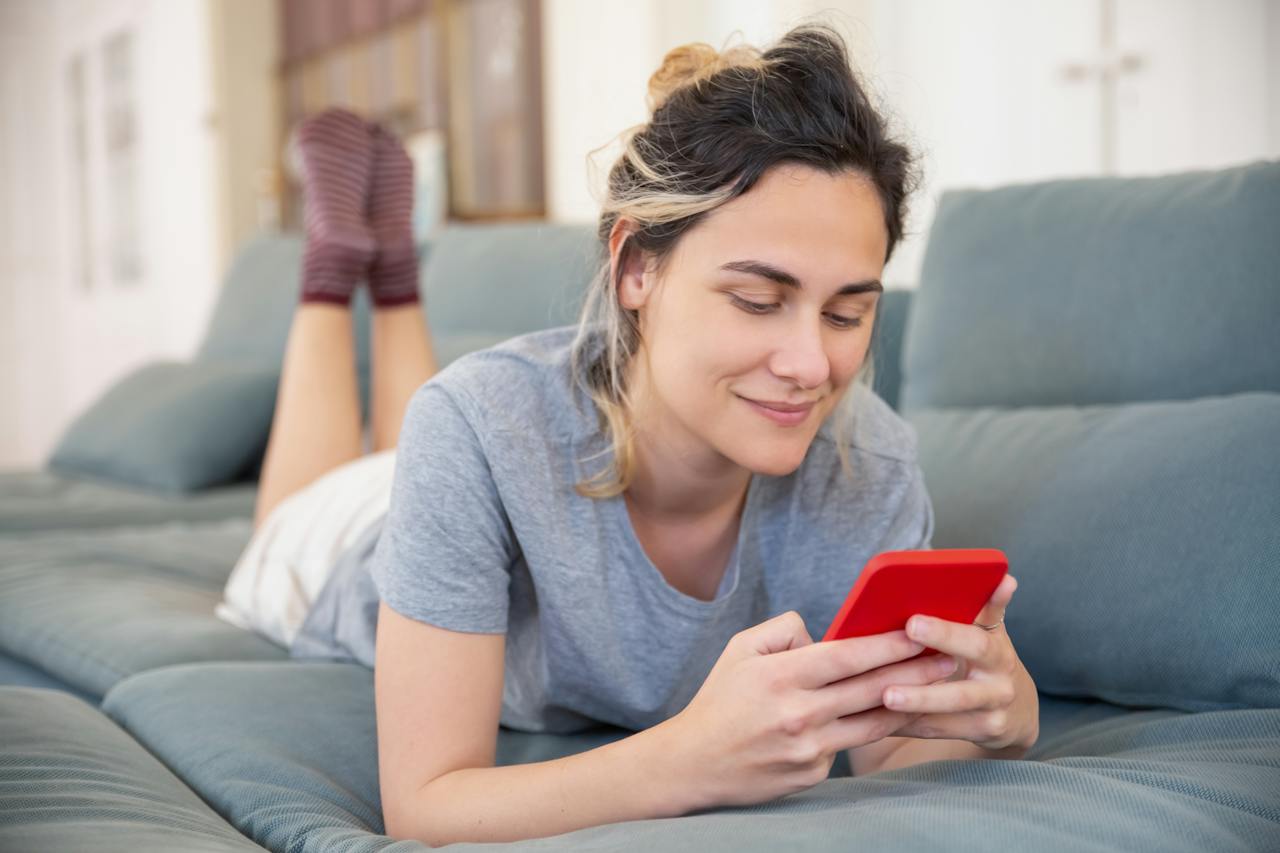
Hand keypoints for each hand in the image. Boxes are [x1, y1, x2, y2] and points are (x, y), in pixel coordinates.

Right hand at [663, 610, 956, 810]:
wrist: (693, 763)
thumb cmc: (719, 700)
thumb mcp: (740, 649)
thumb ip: (784, 630)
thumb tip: (825, 636)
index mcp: (780, 676)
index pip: (848, 655)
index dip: (888, 643)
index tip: (919, 632)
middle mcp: (799, 714)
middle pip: (872, 689)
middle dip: (917, 672)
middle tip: (952, 659)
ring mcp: (808, 749)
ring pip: (873, 722)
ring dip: (910, 703)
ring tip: (940, 688)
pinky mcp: (812, 774)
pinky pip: (848, 746)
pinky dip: (867, 729)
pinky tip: (891, 717)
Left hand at [881, 574, 1038, 750]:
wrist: (1016, 712)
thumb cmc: (990, 660)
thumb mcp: (993, 633)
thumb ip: (990, 607)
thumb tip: (1005, 577)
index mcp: (997, 651)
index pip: (974, 640)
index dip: (945, 633)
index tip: (911, 623)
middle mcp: (999, 684)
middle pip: (962, 685)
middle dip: (924, 683)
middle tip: (888, 679)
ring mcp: (991, 714)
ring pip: (948, 712)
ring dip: (917, 703)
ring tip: (885, 697)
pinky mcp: (979, 735)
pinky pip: (938, 729)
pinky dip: (908, 723)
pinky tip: (878, 716)